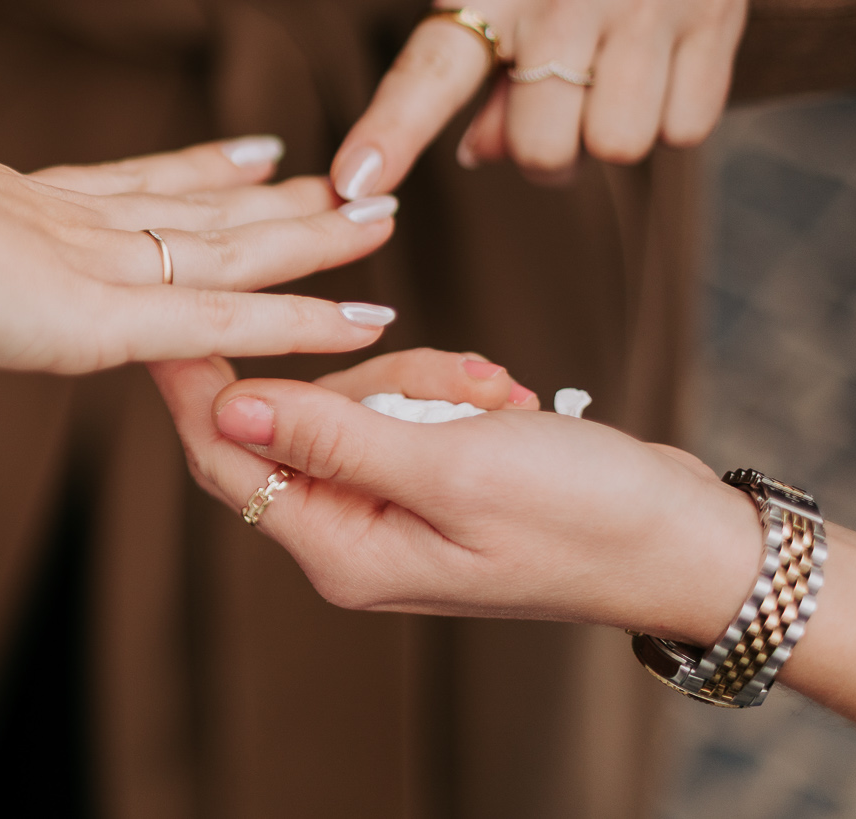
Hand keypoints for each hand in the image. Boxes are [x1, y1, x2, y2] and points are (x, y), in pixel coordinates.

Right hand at [0, 100, 408, 374]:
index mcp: (22, 205)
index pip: (135, 184)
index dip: (200, 170)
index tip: (252, 154)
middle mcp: (77, 223)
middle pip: (203, 207)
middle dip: (277, 199)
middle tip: (347, 177)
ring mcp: (101, 266)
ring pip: (238, 251)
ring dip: (313, 240)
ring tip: (378, 216)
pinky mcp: (112, 317)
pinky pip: (233, 321)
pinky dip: (303, 320)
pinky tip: (366, 315)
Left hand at [152, 352, 764, 644]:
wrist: (685, 541)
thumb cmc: (582, 517)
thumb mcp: (451, 465)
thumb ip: (334, 432)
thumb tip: (228, 401)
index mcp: (339, 549)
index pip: (224, 456)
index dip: (191, 381)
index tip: (171, 307)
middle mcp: (349, 535)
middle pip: (295, 417)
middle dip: (368, 377)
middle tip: (462, 388)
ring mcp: (386, 508)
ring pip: (354, 398)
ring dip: (425, 380)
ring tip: (502, 400)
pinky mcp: (424, 478)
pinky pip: (403, 405)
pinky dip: (450, 389)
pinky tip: (508, 399)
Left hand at [328, 0, 752, 196]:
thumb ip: (471, 50)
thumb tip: (481, 153)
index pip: (432, 67)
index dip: (391, 132)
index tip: (357, 181)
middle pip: (541, 146)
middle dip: (541, 150)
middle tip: (550, 105)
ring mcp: (650, 0)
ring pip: (618, 146)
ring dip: (606, 134)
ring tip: (606, 77)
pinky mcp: (720, 13)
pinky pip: (687, 129)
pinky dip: (668, 120)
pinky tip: (656, 67)